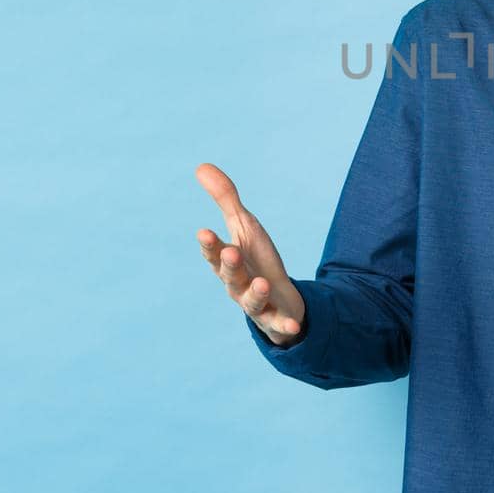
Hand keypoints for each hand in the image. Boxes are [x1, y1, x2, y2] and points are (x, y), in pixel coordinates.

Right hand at [195, 162, 307, 347]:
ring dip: (255, 292)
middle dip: (229, 265)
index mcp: (228, 264)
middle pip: (230, 277)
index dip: (210, 245)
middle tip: (230, 251)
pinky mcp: (276, 320)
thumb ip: (225, 199)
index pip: (215, 253)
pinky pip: (279, 325)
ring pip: (252, 301)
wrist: (277, 298)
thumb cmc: (255, 260)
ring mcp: (256, 304)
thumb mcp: (244, 227)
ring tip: (262, 283)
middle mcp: (237, 286)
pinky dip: (285, 326)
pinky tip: (293, 326)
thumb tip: (201, 166)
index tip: (204, 231)